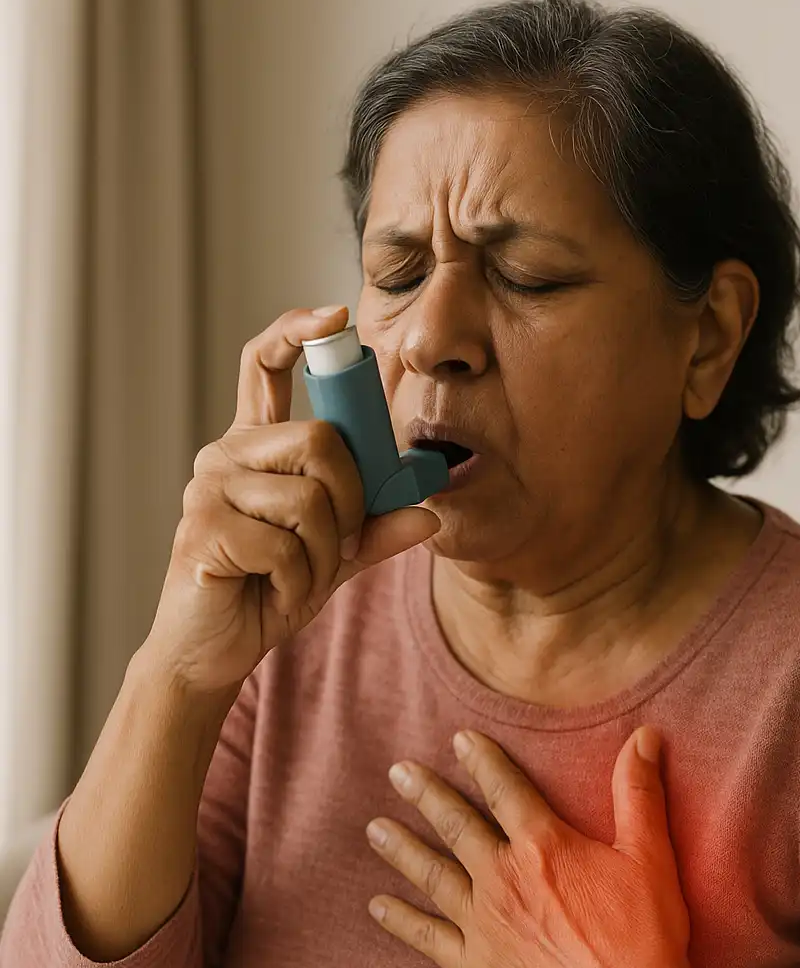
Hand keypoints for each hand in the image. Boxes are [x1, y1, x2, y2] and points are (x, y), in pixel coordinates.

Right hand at [145, 305, 440, 695]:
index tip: (335, 317)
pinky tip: (274, 593)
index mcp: (255, 445)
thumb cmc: (267, 592)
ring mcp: (208, 489)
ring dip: (326, 553)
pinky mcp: (202, 530)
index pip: (263, 364)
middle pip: (320, 440)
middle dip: (351, 502)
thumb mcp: (335, 558)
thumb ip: (378, 530)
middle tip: (340, 544)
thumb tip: (430, 510)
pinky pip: (284, 546)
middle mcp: (226, 454)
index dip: (296, 331)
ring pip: (309, 497)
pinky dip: (299, 581)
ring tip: (299, 576)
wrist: (214, 650)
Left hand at [364, 725, 697, 967]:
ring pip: (433, 875)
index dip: (482, 760)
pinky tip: (378, 907)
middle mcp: (503, 879)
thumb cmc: (646, 934)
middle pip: (456, 826)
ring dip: (402, 849)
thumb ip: (638, 792)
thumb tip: (645, 736)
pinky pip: (429, 938)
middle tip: (398, 772)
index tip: (459, 740)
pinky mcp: (478, 966)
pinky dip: (402, 921)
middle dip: (426, 795)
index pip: (504, 789)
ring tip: (375, 828)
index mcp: (542, 846)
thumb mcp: (650, 855)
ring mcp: (485, 924)